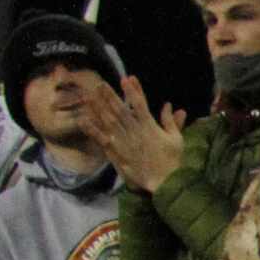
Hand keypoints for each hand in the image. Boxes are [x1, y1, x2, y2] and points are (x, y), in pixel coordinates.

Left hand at [79, 75, 185, 192]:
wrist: (165, 181)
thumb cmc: (172, 161)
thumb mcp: (177, 139)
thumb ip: (171, 121)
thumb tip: (170, 106)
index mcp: (150, 126)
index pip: (140, 104)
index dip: (134, 90)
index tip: (128, 78)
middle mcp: (134, 131)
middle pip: (120, 109)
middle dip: (110, 95)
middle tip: (101, 83)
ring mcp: (123, 141)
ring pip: (108, 120)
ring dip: (98, 107)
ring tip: (89, 95)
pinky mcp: (116, 152)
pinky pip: (101, 138)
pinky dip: (91, 129)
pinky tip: (82, 119)